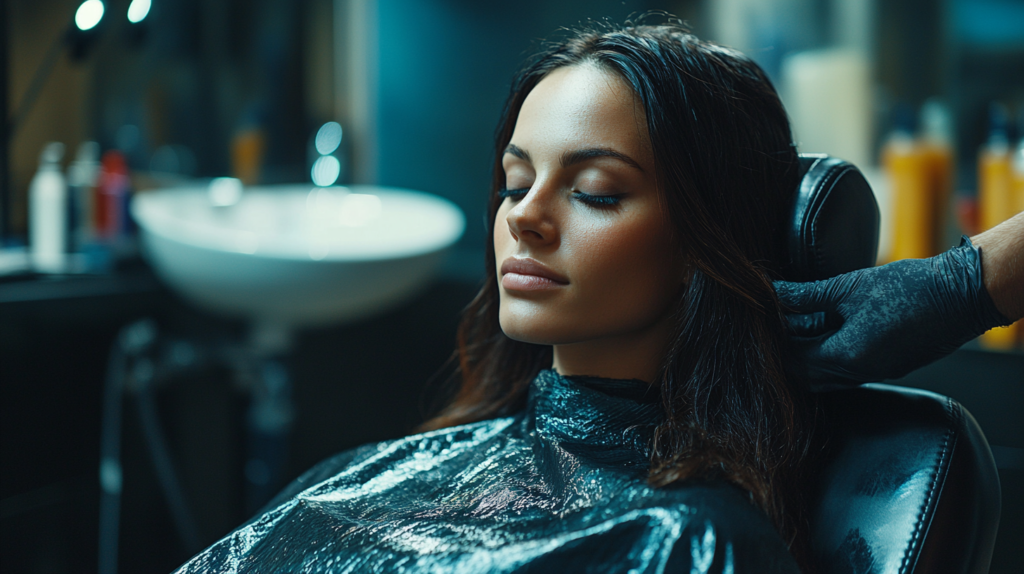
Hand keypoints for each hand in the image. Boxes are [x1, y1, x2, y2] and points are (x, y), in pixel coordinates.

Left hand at [774, 237, 1011, 386]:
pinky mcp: (884, 367)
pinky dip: (825, 356)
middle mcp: (857, 374)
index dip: (771, 344)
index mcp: (846, 356)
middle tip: (768, 328)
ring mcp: (872, 374)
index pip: (791, 362)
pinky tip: (819, 331)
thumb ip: (807, 295)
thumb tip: (773, 293)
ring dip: (804, 356)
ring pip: (822, 377)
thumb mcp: (850, 287)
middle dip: (783, 354)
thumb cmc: (910, 288)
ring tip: (791, 327)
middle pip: (803, 376)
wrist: (962, 296)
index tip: (758, 323)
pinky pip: (842, 372)